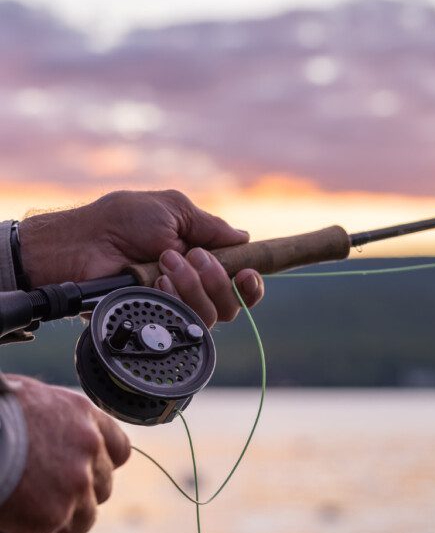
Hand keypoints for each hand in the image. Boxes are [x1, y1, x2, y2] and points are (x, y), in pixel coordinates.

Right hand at [0, 375, 129, 532]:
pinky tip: (1, 516)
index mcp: (84, 416)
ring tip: (22, 511)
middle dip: (79, 497)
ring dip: (57, 521)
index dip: (100, 466)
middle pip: (103, 488)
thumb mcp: (33, 401)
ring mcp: (76, 483)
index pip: (118, 449)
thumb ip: (57, 426)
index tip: (83, 473)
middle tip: (43, 496)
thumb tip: (53, 449)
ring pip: (82, 520)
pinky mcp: (53, 515)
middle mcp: (89, 448)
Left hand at [18, 189, 263, 325]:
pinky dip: (177, 297)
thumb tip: (245, 237)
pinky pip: (184, 322)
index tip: (246, 274)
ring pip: (212, 316)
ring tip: (166, 261)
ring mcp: (173, 306)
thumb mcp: (174, 210)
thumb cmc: (122, 220)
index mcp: (201, 259)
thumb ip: (211, 226)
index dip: (251, 284)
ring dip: (194, 285)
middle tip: (191, 255)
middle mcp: (192, 287)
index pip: (239, 283)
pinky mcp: (155, 319)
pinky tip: (157, 281)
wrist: (85, 240)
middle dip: (217, 278)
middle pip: (232, 304)